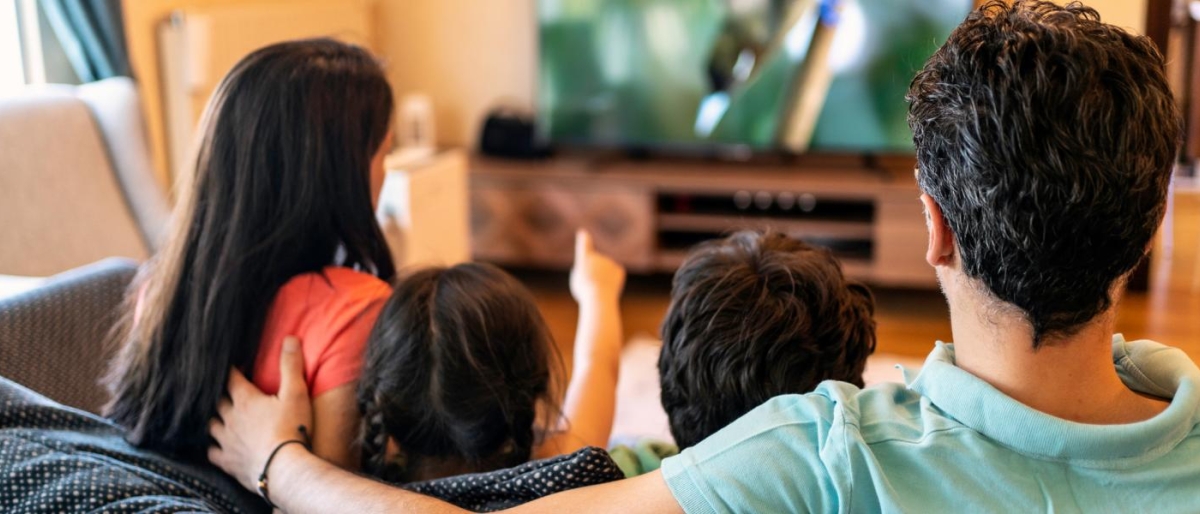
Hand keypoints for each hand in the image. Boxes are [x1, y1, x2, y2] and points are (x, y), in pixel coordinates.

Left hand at [208, 336, 313, 491]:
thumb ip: (291, 365)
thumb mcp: (296, 393)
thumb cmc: (292, 429)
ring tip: (217, 416)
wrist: (284, 468)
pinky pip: (211, 452)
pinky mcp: (227, 462)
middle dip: (219, 394)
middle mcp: (230, 418)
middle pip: (217, 401)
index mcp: (245, 399)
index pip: (231, 378)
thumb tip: (290, 338)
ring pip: (210, 426)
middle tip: (224, 391)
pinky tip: (215, 447)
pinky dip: (212, 447)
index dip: (231, 370)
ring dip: (213, 419)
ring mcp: (226, 441)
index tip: (232, 365)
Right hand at [570, 230, 625, 304]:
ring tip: (599, 288)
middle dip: (594, 277)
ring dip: (602, 281)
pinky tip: (609, 287)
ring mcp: (610, 262)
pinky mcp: (619, 269)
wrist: (599, 296)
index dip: (584, 240)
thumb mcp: (579, 283)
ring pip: (605, 273)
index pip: (584, 246)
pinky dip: (612, 283)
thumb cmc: (585, 291)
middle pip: (595, 268)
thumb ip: (586, 273)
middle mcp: (598, 256)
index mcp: (585, 258)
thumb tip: (596, 271)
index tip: (583, 232)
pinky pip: (614, 276)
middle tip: (591, 286)